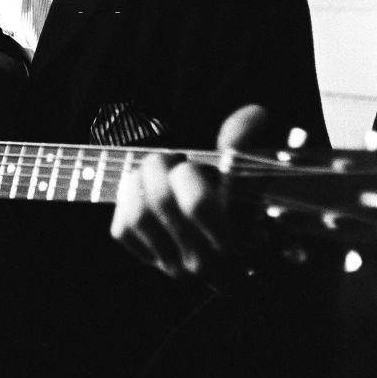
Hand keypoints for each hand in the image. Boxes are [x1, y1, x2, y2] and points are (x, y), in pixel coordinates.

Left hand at [110, 104, 277, 276]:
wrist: (223, 253)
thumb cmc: (236, 206)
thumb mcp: (247, 177)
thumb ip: (244, 145)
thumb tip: (255, 113)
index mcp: (236, 234)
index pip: (203, 202)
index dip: (194, 170)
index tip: (196, 159)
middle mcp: (206, 258)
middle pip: (164, 200)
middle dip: (161, 166)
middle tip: (168, 158)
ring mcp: (176, 263)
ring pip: (139, 215)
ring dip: (139, 182)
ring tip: (151, 174)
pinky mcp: (150, 261)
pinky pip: (123, 229)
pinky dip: (127, 204)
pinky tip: (142, 194)